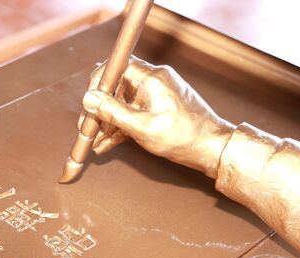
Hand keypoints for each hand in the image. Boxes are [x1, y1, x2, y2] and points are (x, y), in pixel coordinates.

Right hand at [81, 56, 234, 177]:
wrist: (211, 148)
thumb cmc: (183, 136)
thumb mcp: (142, 127)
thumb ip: (113, 112)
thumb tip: (89, 99)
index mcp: (152, 78)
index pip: (117, 68)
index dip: (99, 84)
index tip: (88, 103)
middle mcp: (154, 81)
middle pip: (118, 88)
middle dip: (100, 110)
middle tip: (88, 129)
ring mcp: (157, 95)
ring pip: (123, 104)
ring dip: (108, 123)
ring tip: (96, 143)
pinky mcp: (158, 108)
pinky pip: (133, 113)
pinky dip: (121, 127)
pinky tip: (108, 143)